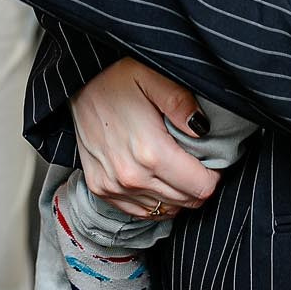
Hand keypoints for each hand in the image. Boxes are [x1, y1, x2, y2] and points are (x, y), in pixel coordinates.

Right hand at [71, 59, 220, 218]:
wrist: (77, 84)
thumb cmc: (116, 78)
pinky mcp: (101, 190)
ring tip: (175, 166)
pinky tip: (156, 178)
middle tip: (194, 160)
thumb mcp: (153, 78)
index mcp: (151, 152)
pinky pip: (141, 212)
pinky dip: (154, 200)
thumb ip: (182, 104)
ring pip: (165, 210)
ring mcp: (114, 187)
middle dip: (197, 184)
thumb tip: (203, 130)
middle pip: (186, 202)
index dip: (213, 174)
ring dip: (177, 194)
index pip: (201, 187)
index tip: (210, 159)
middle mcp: (132, 177)